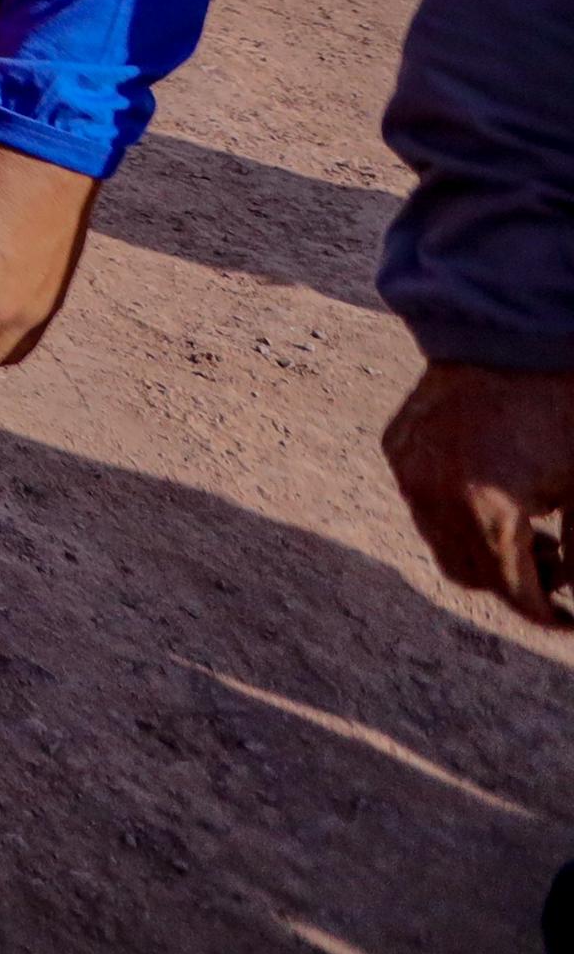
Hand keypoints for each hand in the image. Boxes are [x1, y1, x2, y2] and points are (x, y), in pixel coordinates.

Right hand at [385, 361, 573, 629]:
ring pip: (439, 542)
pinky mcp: (396, 447)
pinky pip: (420, 501)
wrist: (512, 334)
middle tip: (550, 559)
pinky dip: (453, 508)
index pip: (512, 592)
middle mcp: (436, 495)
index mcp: (489, 509)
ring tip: (521, 519)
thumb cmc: (561, 409)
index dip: (545, 613)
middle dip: (512, 580)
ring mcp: (408, 469)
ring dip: (479, 547)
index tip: (568, 619)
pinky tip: (488, 481)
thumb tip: (571, 594)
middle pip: (470, 576)